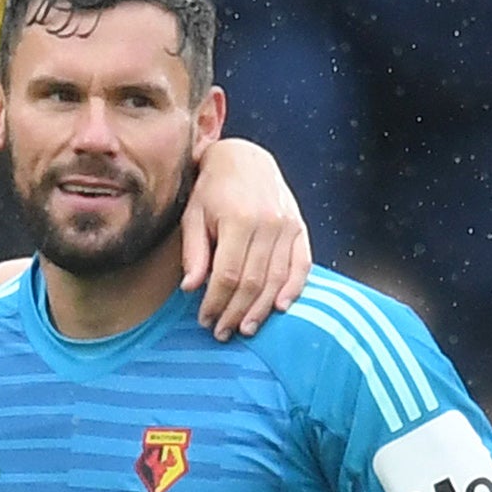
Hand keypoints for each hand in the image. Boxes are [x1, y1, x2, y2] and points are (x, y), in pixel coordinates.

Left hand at [180, 139, 311, 340]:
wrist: (244, 158)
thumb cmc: (212, 189)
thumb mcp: (193, 215)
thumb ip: (194, 252)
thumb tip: (190, 288)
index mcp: (238, 220)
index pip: (227, 275)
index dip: (215, 303)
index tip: (204, 320)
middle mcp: (268, 223)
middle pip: (253, 282)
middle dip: (235, 312)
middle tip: (222, 332)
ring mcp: (288, 226)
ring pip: (277, 279)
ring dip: (261, 309)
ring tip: (245, 329)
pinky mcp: (300, 228)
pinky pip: (301, 265)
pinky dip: (294, 289)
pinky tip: (281, 308)